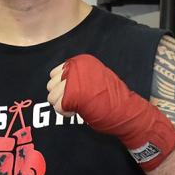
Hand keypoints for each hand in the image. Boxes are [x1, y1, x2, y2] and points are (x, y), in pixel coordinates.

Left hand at [47, 55, 174, 170]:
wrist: (124, 108)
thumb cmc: (110, 95)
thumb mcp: (94, 78)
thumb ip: (77, 76)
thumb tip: (57, 81)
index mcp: (82, 62)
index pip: (54, 73)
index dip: (59, 86)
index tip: (70, 92)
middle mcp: (77, 69)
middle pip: (50, 85)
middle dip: (58, 96)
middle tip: (72, 102)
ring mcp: (75, 81)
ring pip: (52, 96)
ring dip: (60, 104)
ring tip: (75, 106)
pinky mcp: (74, 95)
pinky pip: (57, 106)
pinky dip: (64, 112)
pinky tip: (75, 111)